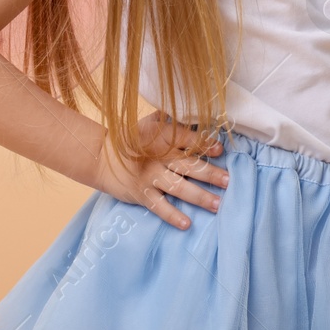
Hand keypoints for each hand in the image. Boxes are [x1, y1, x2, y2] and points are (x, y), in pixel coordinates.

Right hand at [94, 111, 228, 230]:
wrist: (100, 157)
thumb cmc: (131, 138)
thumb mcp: (150, 123)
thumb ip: (171, 117)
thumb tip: (194, 106)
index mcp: (164, 138)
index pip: (187, 140)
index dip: (204, 144)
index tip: (220, 150)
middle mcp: (160, 157)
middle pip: (188, 166)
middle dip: (210, 174)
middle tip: (229, 181)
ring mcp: (151, 177)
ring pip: (179, 187)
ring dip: (199, 197)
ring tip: (217, 204)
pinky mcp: (142, 194)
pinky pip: (159, 206)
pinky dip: (172, 215)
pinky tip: (187, 224)